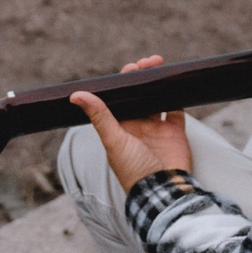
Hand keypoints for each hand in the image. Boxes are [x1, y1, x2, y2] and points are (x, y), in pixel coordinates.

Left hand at [70, 55, 194, 190]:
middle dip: (142, 78)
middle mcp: (137, 127)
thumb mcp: (113, 141)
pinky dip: (175, 96)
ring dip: (157, 83)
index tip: (131, 68)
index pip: (119, 99)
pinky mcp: (174, 132)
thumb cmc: (134, 170)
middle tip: (148, 62)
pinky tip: (174, 83)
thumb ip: (99, 116)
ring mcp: (156, 129)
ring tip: (160, 66)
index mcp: (120, 129)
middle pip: (138, 96)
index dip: (124, 82)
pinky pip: (175, 109)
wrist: (164, 189)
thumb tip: (76, 95)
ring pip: (156, 99)